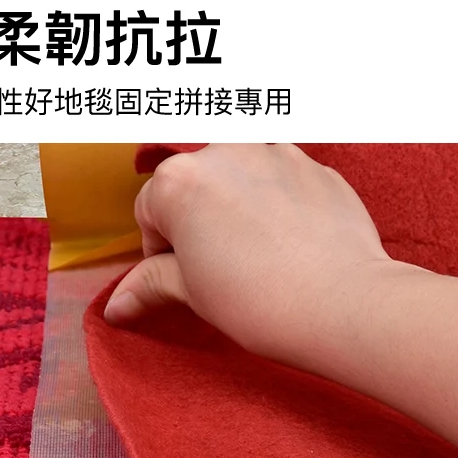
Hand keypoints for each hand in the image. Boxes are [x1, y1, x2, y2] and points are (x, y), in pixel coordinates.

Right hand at [104, 143, 457, 457]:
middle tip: (219, 268)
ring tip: (257, 256)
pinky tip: (290, 245)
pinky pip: (281, 181)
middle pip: (192, 185)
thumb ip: (149, 285)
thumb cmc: (258, 300)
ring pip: (238, 178)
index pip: (148, 211)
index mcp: (178, 181)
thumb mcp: (191, 293)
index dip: (159, 251)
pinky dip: (277, 205)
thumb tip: (116, 305)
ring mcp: (275, 152)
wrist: (341, 303)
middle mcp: (224, 152)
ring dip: (237, 208)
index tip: (182, 278)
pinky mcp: (316, 166)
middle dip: (197, 222)